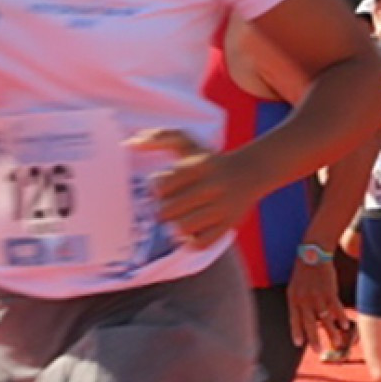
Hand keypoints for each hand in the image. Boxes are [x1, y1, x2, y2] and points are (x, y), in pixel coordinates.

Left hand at [130, 128, 254, 250]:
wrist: (250, 173)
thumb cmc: (209, 160)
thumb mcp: (188, 144)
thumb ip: (159, 137)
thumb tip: (130, 143)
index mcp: (200, 165)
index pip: (162, 186)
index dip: (157, 189)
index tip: (163, 188)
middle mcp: (213, 186)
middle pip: (168, 211)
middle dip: (164, 210)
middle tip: (170, 205)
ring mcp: (222, 208)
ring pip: (182, 228)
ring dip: (177, 225)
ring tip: (181, 217)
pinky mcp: (228, 226)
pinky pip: (200, 244)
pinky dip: (192, 240)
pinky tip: (194, 229)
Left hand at [286, 251, 350, 349]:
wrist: (313, 253)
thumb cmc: (304, 271)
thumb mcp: (295, 286)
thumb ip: (298, 302)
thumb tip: (306, 318)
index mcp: (293, 298)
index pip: (294, 319)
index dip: (296, 332)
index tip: (298, 344)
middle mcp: (304, 299)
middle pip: (309, 323)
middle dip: (314, 339)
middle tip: (318, 351)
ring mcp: (317, 296)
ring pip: (325, 319)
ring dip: (331, 332)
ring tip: (337, 343)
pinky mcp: (329, 291)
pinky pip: (336, 308)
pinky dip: (341, 318)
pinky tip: (345, 326)